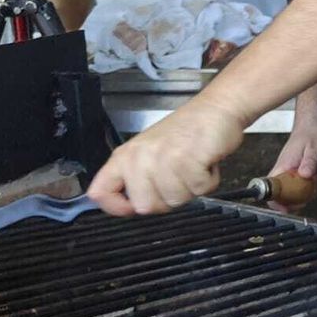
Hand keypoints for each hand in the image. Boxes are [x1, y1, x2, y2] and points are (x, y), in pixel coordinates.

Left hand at [87, 99, 245, 214]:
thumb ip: (137, 179)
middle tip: (179, 177)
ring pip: (175, 201)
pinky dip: (209, 181)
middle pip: (145, 207)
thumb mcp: (151, 152)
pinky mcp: (188, 160)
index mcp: (125, 156)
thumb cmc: (189, 131)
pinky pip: (199, 190)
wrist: (217, 109)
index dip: (116, 207)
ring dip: (192, 188)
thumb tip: (133, 207)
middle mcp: (139, 157)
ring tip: (194, 164)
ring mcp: (162, 159)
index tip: (132, 207)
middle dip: (168, 199)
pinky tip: (205, 162)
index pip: (100, 192)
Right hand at [268, 118, 316, 212]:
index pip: (270, 187)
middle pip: (279, 195)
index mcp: (283, 166)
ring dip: (301, 198)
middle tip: (303, 202)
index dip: (274, 200)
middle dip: (290, 203)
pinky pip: (300, 188)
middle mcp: (283, 172)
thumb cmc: (311, 134)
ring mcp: (290, 174)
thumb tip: (305, 174)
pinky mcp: (297, 174)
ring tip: (311, 192)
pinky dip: (308, 191)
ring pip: (290, 194)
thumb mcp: (314, 147)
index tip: (284, 207)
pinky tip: (315, 185)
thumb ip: (310, 161)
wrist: (313, 126)